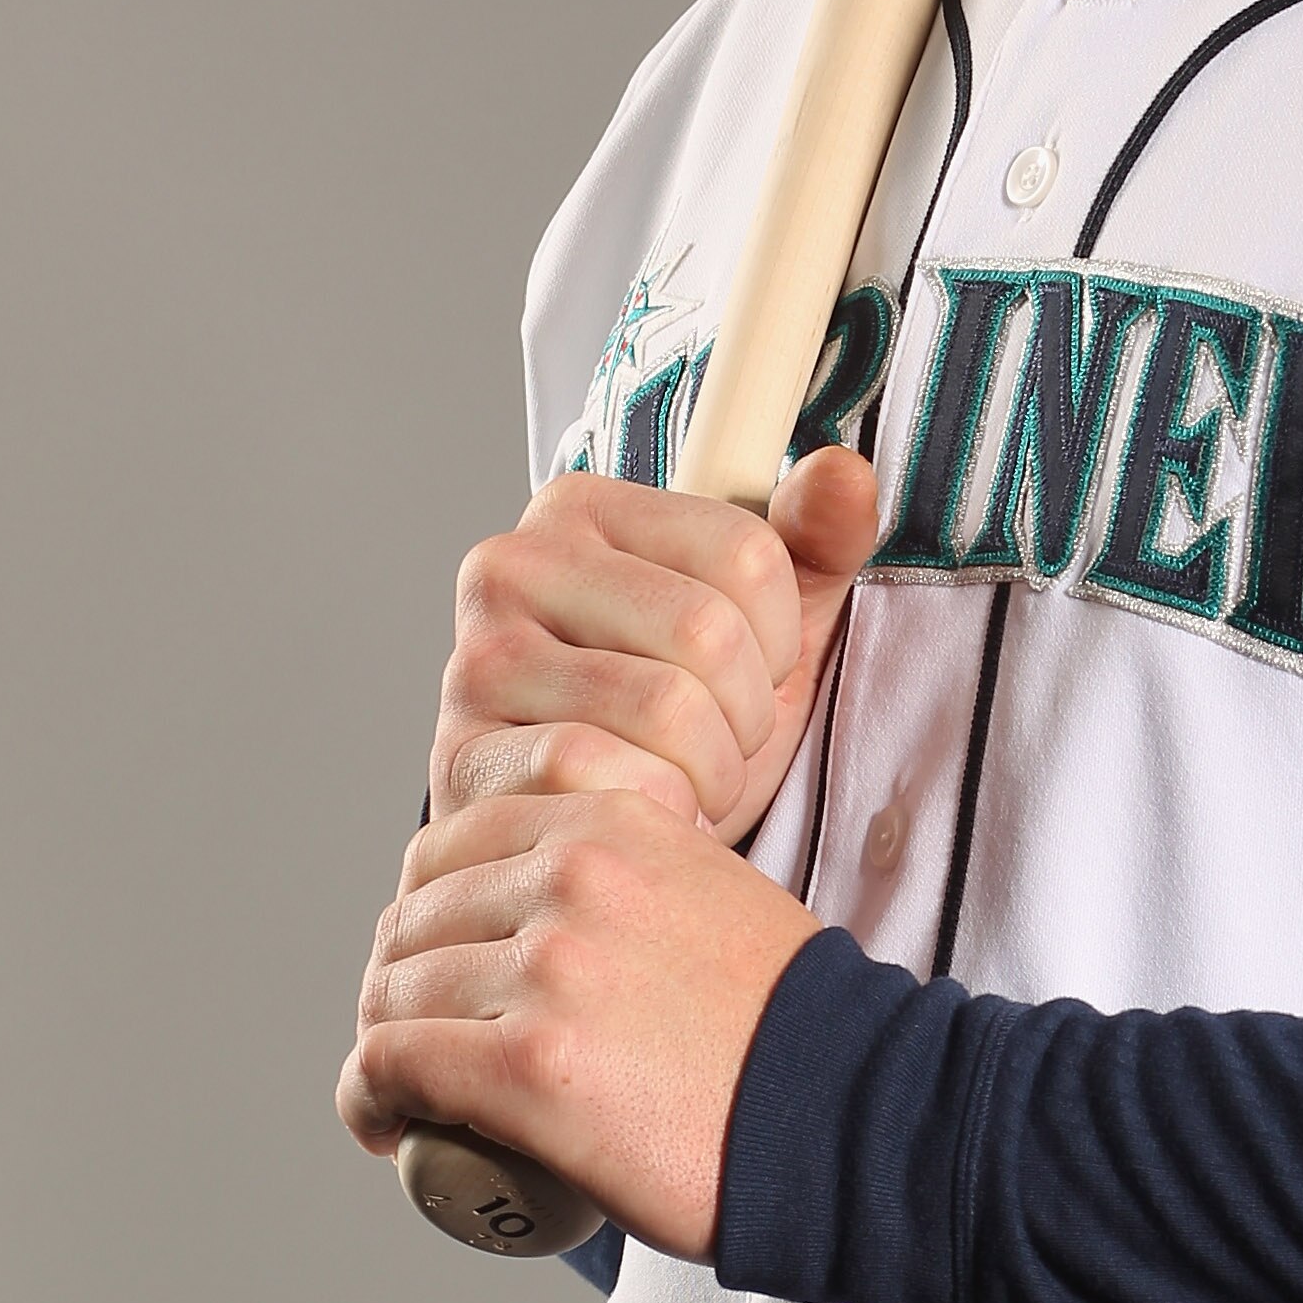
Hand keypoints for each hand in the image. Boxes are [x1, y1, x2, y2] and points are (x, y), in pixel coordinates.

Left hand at [339, 786, 821, 1256]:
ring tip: (401, 1094)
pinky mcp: (527, 1065)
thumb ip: (639, 872)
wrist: (856, 1113)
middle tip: (416, 1045)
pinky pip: (390, 1064)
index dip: (425, 910)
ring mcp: (548, 969)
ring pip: (391, 990)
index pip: (451, 842)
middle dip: (398, 982)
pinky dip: (367, 1097)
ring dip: (381, 1044)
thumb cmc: (790, 1028)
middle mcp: (573, 876)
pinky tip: (383, 1123)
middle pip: (412, 917)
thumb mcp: (712, 892)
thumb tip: (562, 907)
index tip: (437, 969)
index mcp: (614, 820)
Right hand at [431, 449, 882, 844]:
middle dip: (746, 712)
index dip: (781, 636)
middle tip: (724, 741)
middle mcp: (509, 565)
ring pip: (662, 708)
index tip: (753, 668)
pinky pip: (600, 776)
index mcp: (579, 508)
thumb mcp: (767, 622)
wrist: (603, 828)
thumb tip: (840, 474)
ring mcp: (476, 661)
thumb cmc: (688, 713)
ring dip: (708, 771)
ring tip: (690, 778)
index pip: (745, 551)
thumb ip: (815, 540)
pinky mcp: (463, 758)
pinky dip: (653, 811)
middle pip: (705, 630)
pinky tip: (644, 813)